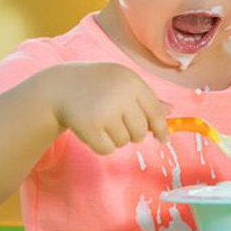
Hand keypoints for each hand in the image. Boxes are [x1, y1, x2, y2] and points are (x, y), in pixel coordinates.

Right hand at [43, 62, 171, 154]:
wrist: (59, 86)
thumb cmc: (97, 84)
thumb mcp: (122, 82)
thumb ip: (146, 97)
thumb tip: (171, 111)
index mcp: (131, 81)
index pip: (155, 111)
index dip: (161, 128)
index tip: (164, 139)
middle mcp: (120, 95)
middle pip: (141, 131)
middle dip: (133, 132)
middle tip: (117, 121)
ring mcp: (104, 111)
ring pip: (124, 141)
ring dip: (115, 137)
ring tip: (101, 120)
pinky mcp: (89, 127)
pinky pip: (107, 149)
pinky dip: (101, 145)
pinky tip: (92, 129)